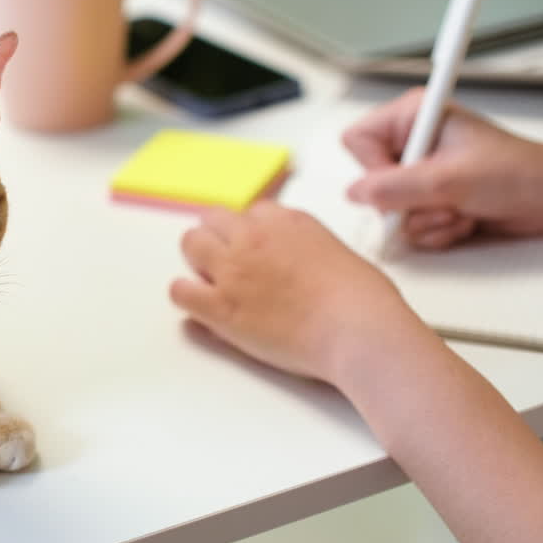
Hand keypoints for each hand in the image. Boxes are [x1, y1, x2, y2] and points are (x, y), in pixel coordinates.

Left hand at [169, 202, 431, 384]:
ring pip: (190, 244)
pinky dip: (186, 297)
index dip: (253, 232)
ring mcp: (233, 270)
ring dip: (199, 260)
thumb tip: (299, 264)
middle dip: (218, 238)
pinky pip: (179, 291)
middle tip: (229, 263)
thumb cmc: (362, 299)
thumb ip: (306, 249)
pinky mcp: (220, 306)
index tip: (259, 250)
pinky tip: (202, 308)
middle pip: (213, 219)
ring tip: (214, 282)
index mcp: (286, 221)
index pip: (252, 211)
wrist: (357, 330)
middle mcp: (253, 238)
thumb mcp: (338, 252)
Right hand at [343, 87, 542, 248]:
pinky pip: (409, 225)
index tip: (404, 181)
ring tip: (458, 209)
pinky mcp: (429, 198)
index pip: (357, 140)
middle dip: (407, 203)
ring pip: (390, 210)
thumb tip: (356, 193)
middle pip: (372, 181)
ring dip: (427, 220)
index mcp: (413, 116)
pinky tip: (462, 218)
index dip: (374, 168)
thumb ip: (394, 187)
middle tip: (441, 199)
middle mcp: (413, 142)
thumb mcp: (448, 180)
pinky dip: (436, 230)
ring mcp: (420, 173)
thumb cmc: (515, 172)